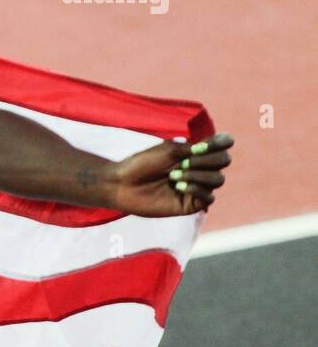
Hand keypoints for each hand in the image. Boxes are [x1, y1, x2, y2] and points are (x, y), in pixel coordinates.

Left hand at [112, 132, 233, 216]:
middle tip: (184, 162)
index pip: (222, 145)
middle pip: (224, 161)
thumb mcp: (168, 151)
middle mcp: (199, 168)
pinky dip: (197, 189)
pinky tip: (179, 187)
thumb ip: (195, 148)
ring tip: (174, 176)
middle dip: (206, 160)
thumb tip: (221, 143)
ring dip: (199, 175)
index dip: (223, 142)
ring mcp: (196, 186)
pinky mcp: (191, 204)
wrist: (123, 184)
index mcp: (194, 152)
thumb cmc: (141, 164)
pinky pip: (209, 198)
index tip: (210, 143)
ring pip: (218, 179)